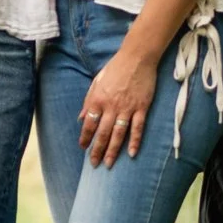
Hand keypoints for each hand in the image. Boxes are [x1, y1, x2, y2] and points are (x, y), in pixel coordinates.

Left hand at [77, 48, 158, 165]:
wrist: (137, 57)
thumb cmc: (115, 68)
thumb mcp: (96, 82)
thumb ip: (88, 101)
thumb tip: (80, 118)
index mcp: (98, 100)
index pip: (89, 124)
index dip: (85, 137)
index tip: (83, 148)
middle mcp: (111, 106)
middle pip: (103, 133)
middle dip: (97, 150)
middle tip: (94, 164)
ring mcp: (127, 108)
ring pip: (118, 134)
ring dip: (113, 151)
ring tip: (109, 164)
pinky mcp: (142, 108)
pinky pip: (138, 128)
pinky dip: (135, 141)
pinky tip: (132, 153)